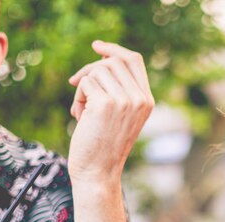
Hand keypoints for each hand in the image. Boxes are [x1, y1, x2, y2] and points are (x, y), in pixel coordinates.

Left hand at [67, 41, 153, 186]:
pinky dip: (77, 97)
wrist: (99, 171)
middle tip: (77, 84)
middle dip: (91, 69)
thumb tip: (102, 58)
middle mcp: (140, 99)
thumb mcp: (121, 115)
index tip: (97, 46)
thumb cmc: (104, 145)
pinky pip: (85, 83)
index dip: (114, 49)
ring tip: (82, 109)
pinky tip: (79, 116)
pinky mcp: (106, 104)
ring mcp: (125, 101)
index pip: (134, 60)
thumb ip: (120, 90)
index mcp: (147, 100)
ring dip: (83, 86)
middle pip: (113, 61)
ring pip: (97, 70)